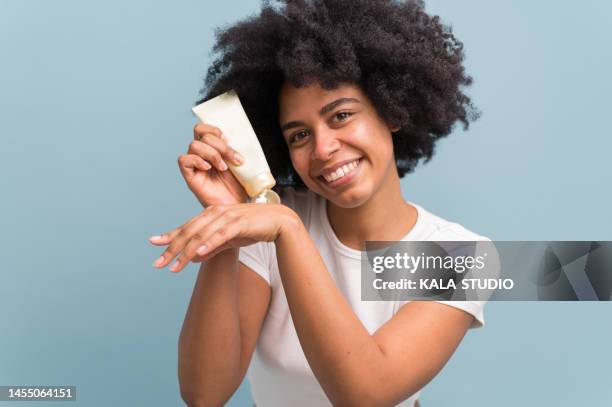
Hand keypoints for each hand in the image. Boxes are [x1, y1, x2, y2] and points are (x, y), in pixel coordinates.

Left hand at [149, 203, 299, 272]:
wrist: (279, 222)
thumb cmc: (254, 228)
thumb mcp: (229, 239)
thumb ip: (212, 247)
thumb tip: (193, 258)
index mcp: (212, 214)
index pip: (187, 226)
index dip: (170, 235)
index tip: (154, 244)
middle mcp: (216, 212)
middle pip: (189, 231)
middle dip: (172, 248)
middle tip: (158, 263)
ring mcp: (228, 216)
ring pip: (201, 235)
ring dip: (187, 251)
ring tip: (175, 266)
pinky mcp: (239, 223)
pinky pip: (220, 235)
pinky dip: (208, 243)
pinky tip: (197, 254)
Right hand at [177, 124, 248, 205]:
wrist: (237, 205)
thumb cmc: (239, 186)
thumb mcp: (240, 163)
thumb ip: (235, 149)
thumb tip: (238, 137)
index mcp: (212, 148)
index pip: (203, 129)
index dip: (213, 129)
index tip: (227, 138)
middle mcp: (201, 154)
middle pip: (200, 134)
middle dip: (220, 145)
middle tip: (233, 159)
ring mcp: (194, 165)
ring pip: (194, 145)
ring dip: (212, 154)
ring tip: (223, 167)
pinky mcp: (189, 176)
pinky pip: (184, 160)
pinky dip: (196, 160)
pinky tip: (208, 168)